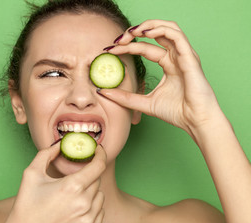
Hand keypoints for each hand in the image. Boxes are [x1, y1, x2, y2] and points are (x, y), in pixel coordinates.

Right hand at [0, 143, 106, 222]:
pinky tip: (76, 209)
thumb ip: (46, 154)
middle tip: (72, 180)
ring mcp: (87, 221)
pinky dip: (92, 208)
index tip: (98, 150)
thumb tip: (60, 144)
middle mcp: (84, 204)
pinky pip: (99, 213)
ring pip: (100, 197)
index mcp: (72, 187)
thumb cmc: (26, 207)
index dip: (100, 154)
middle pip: (97, 180)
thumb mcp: (31, 175)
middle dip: (87, 176)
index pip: (98, 165)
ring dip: (90, 192)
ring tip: (71, 197)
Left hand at [99, 19, 222, 136]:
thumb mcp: (143, 103)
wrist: (195, 122)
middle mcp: (175, 57)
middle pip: (154, 34)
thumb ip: (124, 97)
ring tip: (130, 32)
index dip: (126, 46)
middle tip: (117, 40)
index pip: (144, 48)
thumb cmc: (176, 112)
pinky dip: (160, 29)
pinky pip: (176, 35)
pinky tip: (145, 32)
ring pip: (167, 28)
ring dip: (147, 26)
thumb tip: (102, 91)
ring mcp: (183, 55)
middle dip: (134, 33)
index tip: (108, 51)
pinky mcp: (190, 57)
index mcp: (167, 64)